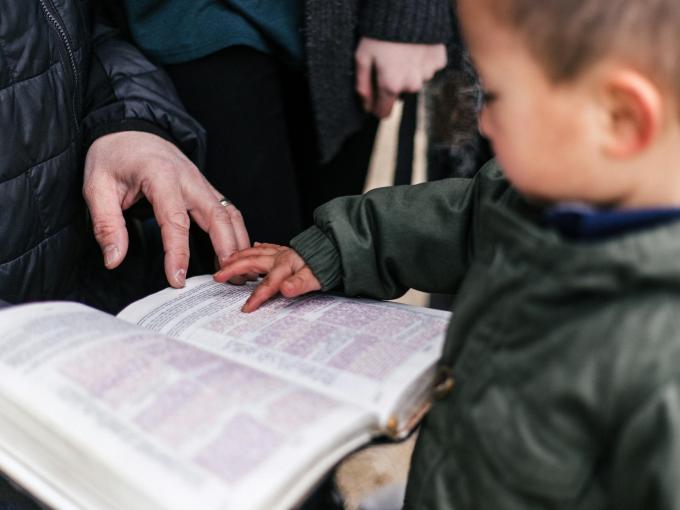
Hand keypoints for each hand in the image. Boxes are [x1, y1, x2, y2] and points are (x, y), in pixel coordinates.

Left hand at [83, 131, 249, 287]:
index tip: (177, 280)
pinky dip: (237, 234)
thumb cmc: (114, 156)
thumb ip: (106, 224)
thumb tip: (114, 259)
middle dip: (227, 250)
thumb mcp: (96, 186)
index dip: (178, 253)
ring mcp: (202, 183)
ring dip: (238, 243)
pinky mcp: (207, 189)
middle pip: (218, 217)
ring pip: (230, 215)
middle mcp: (189, 179)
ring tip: (240, 272)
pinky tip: (236, 254)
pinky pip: (229, 212)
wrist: (131, 128)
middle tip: (229, 281)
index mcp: (161, 176)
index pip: (175, 221)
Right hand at [213, 243, 320, 311]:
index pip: (268, 284)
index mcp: (286, 265)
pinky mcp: (286, 250)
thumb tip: (285, 290)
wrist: (338, 249)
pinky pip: (267, 247)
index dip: (256, 297)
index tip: (246, 309)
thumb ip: (300, 284)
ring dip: (239, 256)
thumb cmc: (327, 265)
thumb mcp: (317, 278)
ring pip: (255, 252)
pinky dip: (257, 247)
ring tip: (225, 261)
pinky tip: (253, 247)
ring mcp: (282, 252)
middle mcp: (281, 256)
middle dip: (234, 269)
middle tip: (219, 276)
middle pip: (252, 262)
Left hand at [355, 38, 446, 117]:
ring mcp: (427, 73)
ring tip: (401, 53)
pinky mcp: (438, 61)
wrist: (409, 8)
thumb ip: (362, 84)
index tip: (373, 98)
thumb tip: (366, 106)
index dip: (376, 106)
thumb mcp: (362, 57)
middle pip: (399, 95)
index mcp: (391, 86)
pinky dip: (421, 61)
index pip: (384, 112)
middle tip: (387, 64)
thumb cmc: (380, 32)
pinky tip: (415, 48)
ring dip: (408, 72)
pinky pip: (428, 68)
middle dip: (393, 84)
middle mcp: (411, 85)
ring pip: (415, 81)